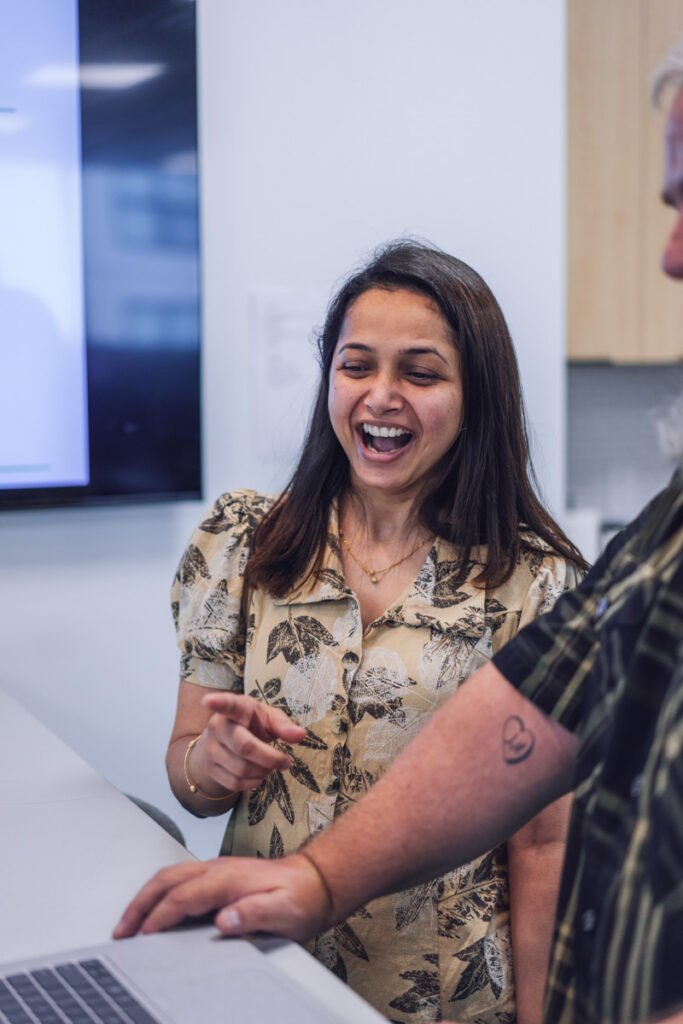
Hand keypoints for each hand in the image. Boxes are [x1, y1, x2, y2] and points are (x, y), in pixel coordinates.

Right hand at [112, 853, 330, 941]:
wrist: (316, 882)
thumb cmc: (301, 899)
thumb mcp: (284, 911)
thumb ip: (254, 914)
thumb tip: (223, 920)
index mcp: (228, 878)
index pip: (182, 896)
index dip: (159, 917)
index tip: (142, 937)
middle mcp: (218, 869)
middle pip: (167, 880)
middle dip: (140, 904)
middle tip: (121, 930)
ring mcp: (217, 869)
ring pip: (170, 876)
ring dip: (146, 897)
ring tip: (129, 923)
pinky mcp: (219, 876)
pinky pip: (180, 880)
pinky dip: (159, 893)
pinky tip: (156, 911)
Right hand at [192, 692, 306, 793]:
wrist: (224, 743)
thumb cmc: (253, 725)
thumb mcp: (269, 719)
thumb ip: (284, 725)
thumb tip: (301, 735)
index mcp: (236, 708)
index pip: (227, 704)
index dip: (218, 702)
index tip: (208, 700)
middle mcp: (218, 727)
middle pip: (245, 747)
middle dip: (270, 758)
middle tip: (285, 762)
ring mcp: (211, 749)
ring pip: (241, 769)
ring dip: (263, 772)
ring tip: (270, 766)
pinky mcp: (210, 768)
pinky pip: (234, 783)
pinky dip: (252, 783)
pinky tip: (258, 775)